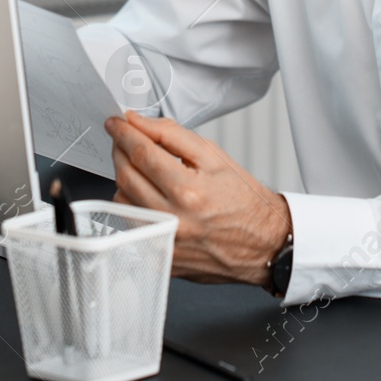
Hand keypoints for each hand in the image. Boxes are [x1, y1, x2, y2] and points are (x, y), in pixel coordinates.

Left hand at [105, 110, 291, 286]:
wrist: (263, 243)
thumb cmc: (244, 200)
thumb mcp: (214, 156)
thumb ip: (172, 135)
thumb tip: (139, 122)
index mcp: (189, 191)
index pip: (141, 153)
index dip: (124, 133)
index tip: (117, 123)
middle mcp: (173, 220)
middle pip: (126, 176)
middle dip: (119, 151)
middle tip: (123, 139)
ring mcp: (165, 243)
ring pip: (122, 202)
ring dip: (123, 178)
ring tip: (140, 167)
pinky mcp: (160, 259)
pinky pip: (131, 225)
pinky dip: (132, 205)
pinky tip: (147, 195)